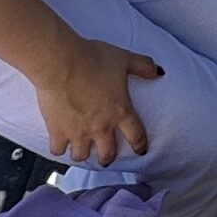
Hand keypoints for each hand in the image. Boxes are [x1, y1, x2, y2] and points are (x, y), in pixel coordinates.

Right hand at [33, 33, 159, 168]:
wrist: (60, 63)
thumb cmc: (92, 59)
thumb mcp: (124, 59)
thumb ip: (143, 66)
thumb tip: (159, 72)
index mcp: (120, 112)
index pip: (136, 135)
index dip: (140, 145)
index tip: (141, 150)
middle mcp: (100, 127)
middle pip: (107, 153)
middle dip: (107, 157)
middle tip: (105, 156)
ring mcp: (78, 132)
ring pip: (81, 156)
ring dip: (82, 154)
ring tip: (80, 150)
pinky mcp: (57, 131)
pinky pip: (57, 150)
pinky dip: (58, 149)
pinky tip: (59, 144)